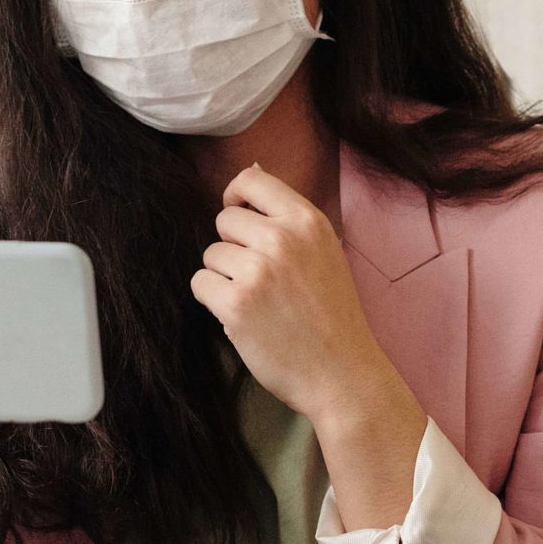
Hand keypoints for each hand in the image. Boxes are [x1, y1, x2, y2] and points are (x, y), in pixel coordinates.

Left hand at [189, 165, 410, 430]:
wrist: (341, 372)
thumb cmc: (331, 314)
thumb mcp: (323, 251)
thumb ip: (287, 217)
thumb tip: (251, 171)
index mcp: (307, 221)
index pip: (251, 180)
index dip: (236, 197)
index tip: (240, 219)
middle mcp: (282, 239)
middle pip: (225, 220)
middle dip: (233, 247)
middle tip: (261, 278)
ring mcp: (257, 271)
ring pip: (211, 254)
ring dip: (224, 277)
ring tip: (257, 301)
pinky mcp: (235, 304)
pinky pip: (200, 283)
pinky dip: (214, 301)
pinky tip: (243, 317)